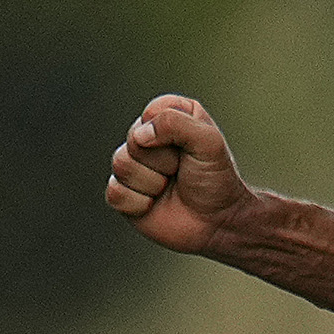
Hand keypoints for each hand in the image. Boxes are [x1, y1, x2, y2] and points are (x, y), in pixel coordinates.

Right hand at [106, 96, 258, 255]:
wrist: (217, 222)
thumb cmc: (216, 180)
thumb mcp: (209, 142)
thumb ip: (177, 124)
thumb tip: (140, 136)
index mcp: (172, 117)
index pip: (153, 111)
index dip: (171, 132)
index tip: (191, 147)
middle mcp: (149, 138)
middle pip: (133, 139)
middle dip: (163, 160)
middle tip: (181, 171)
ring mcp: (133, 165)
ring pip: (122, 164)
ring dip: (153, 182)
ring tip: (169, 187)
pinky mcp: (123, 192)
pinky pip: (115, 192)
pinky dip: (140, 203)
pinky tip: (155, 204)